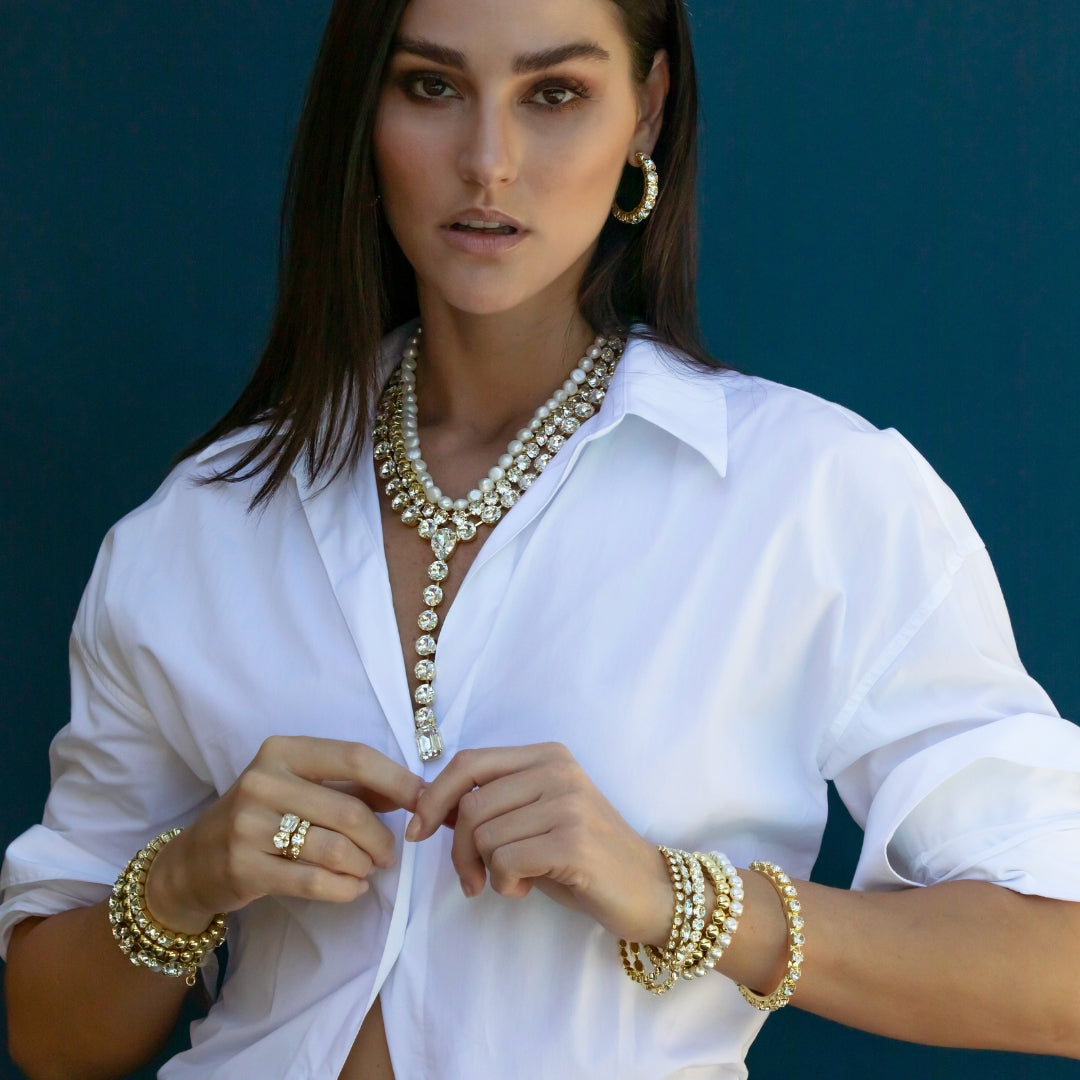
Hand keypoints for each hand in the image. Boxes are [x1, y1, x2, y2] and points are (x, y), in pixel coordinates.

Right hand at [145, 736, 422, 932]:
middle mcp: (263, 781)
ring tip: (366, 870)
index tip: (422, 800)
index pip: (354, 757)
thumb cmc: (261, 816)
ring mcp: (249, 824)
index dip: (396, 780)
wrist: (194, 862)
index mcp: (283, 751)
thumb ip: (351, 785)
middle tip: (390, 853)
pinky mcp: (244, 867)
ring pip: (335, 848)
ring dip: (364, 864)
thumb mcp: (299, 786)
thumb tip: (410, 791)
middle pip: (350, 809)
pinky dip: (345, 888)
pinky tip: (353, 888)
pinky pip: (314, 880)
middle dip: (382, 836)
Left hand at [406, 742, 672, 944]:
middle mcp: (558, 770)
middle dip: (457, 851)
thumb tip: (428, 806)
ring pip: (483, 836)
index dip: (433, 796)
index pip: (468, 762)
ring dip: (486, 871)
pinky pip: (504, 861)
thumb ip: (495, 805)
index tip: (417, 830)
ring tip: (515, 880)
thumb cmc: (585, 859)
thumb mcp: (536, 819)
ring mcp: (568, 803)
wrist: (650, 891)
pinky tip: (527, 888)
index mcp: (547, 755)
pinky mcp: (573, 841)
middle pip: (470, 806)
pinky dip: (504, 884)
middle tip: (474, 879)